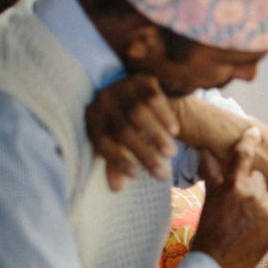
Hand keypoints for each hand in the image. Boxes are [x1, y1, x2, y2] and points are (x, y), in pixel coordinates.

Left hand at [85, 74, 178, 190]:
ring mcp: (123, 86)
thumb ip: (117, 162)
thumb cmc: (126, 125)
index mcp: (92, 117)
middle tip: (162, 174)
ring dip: (157, 136)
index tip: (135, 176)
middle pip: (123, 130)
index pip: (102, 141)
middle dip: (144, 154)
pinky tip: (175, 132)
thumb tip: (116, 188)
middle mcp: (103, 100)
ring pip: (139, 114)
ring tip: (171, 154)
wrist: (137, 91)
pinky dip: (165, 117)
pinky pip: (155, 99)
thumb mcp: (117, 143)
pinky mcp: (142, 79)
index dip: (117, 161)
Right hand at [190, 127, 267, 267]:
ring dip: (260, 206)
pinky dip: (266, 223)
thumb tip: (204, 150)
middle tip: (236, 206)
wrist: (215, 265)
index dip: (249, 142)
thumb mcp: (209, 201)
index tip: (254, 132)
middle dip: (251, 187)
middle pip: (259, 180)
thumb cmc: (208, 231)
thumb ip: (211, 174)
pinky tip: (252, 233)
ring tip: (243, 222)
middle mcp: (254, 196)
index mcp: (234, 186)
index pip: (244, 157)